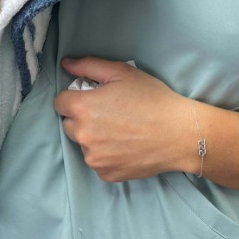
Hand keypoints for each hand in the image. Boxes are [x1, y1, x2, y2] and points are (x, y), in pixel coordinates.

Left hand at [54, 57, 194, 181]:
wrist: (178, 133)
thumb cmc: (151, 98)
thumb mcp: (121, 72)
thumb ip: (88, 66)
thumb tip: (65, 64)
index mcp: (83, 108)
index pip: (60, 102)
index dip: (74, 97)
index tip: (91, 97)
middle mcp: (83, 136)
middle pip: (69, 124)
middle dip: (82, 117)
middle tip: (108, 112)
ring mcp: (94, 158)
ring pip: (83, 144)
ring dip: (93, 137)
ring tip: (120, 129)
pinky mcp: (106, 174)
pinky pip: (97, 161)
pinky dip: (106, 154)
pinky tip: (125, 145)